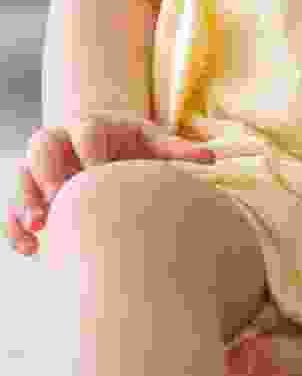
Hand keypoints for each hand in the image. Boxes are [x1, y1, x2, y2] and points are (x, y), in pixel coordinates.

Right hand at [5, 115, 216, 256]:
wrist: (112, 155)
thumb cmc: (136, 151)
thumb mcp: (154, 145)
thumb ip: (176, 151)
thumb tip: (209, 158)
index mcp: (93, 126)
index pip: (85, 129)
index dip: (90, 149)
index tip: (101, 173)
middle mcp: (62, 141)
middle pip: (42, 143)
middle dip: (49, 169)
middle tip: (60, 196)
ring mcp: (42, 168)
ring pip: (21, 175)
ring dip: (25, 198)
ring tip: (40, 226)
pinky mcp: (32, 194)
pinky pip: (12, 206)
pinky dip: (15, 227)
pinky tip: (30, 249)